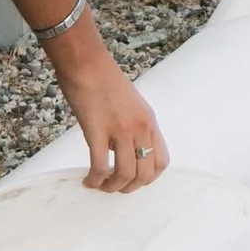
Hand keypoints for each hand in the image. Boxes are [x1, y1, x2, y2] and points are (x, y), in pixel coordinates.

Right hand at [59, 48, 170, 192]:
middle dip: (129, 187)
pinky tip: (88, 180)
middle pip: (144, 173)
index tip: (133, 180)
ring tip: (99, 185)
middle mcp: (140, 127)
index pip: (162, 160)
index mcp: (150, 121)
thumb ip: (133, 127)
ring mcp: (121, 128)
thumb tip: (125, 151)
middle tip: (113, 187)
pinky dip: (95, 180)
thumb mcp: (131, 105)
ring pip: (125, 174)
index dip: (148, 178)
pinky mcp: (98, 130)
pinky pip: (100, 166)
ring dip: (111, 187)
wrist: (87, 63)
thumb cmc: (105, 81)